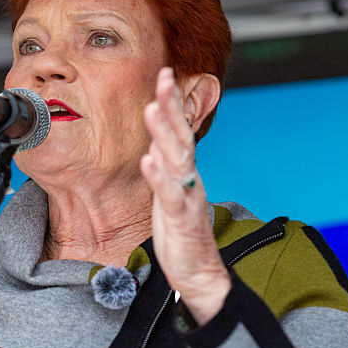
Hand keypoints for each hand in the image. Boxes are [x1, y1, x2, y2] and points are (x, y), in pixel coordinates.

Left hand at [141, 67, 229, 324]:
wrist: (197, 273)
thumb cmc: (180, 234)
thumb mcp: (169, 194)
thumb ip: (164, 169)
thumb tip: (155, 144)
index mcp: (184, 172)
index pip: (179, 131)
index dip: (173, 103)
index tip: (164, 74)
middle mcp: (189, 179)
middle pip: (181, 136)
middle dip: (172, 105)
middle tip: (163, 76)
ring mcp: (187, 197)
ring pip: (177, 159)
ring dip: (164, 133)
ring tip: (152, 109)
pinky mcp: (181, 219)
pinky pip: (170, 194)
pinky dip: (160, 176)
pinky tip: (149, 160)